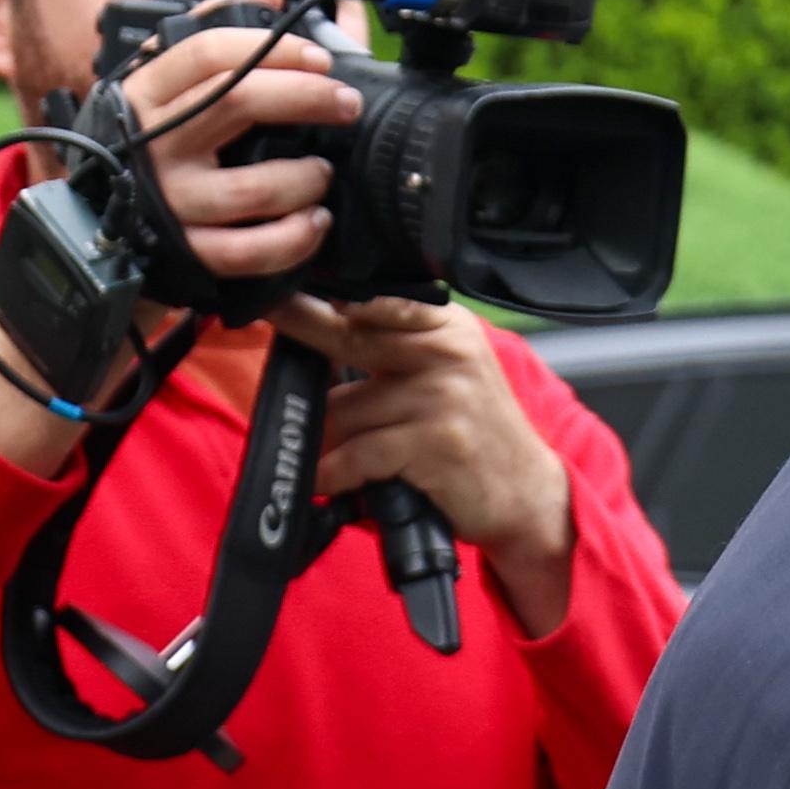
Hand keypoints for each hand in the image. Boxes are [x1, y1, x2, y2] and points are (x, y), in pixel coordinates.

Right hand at [118, 14, 359, 285]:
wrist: (99, 220)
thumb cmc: (152, 141)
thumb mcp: (169, 83)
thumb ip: (216, 35)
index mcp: (148, 92)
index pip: (208, 51)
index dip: (273, 48)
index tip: (319, 58)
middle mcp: (155, 142)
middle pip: (237, 101)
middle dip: (305, 96)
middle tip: (346, 102)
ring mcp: (171, 199)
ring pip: (253, 186)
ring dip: (305, 177)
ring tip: (323, 171)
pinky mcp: (188, 251)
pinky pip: (251, 250)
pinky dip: (295, 238)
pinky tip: (315, 221)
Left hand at [279, 294, 579, 634]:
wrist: (528, 494)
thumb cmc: (475, 433)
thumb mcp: (451, 370)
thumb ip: (398, 344)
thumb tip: (315, 326)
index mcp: (448, 324)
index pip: (370, 299)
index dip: (316, 299)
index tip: (273, 294)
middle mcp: (446, 351)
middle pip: (342, 339)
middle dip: (296, 344)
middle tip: (260, 340)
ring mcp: (442, 395)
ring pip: (341, 412)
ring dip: (321, 443)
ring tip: (319, 458)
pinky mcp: (435, 441)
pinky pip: (356, 456)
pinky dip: (334, 475)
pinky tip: (331, 483)